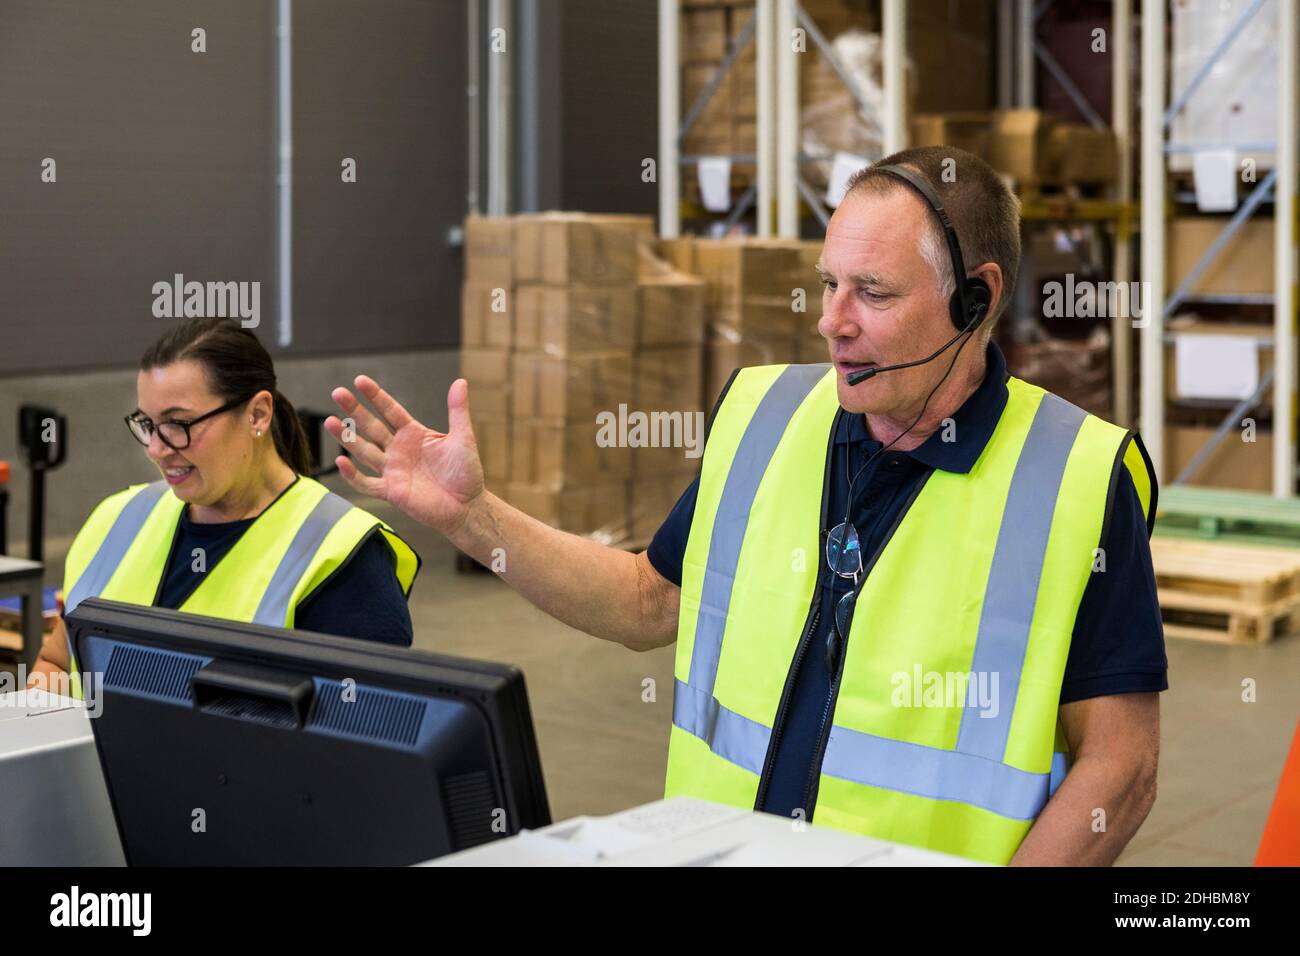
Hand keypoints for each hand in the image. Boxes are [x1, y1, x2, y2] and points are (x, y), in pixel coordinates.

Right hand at [326, 376, 483, 534]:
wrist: (467, 506)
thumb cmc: (466, 473)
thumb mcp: (463, 438)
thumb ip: (458, 411)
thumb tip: (461, 381)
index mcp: (414, 434)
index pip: (390, 410)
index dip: (376, 396)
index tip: (359, 381)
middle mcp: (398, 449)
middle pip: (371, 427)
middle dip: (354, 411)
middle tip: (337, 392)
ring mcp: (392, 470)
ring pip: (364, 451)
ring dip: (347, 437)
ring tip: (329, 422)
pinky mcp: (391, 492)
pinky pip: (366, 483)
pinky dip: (352, 475)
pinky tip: (341, 461)